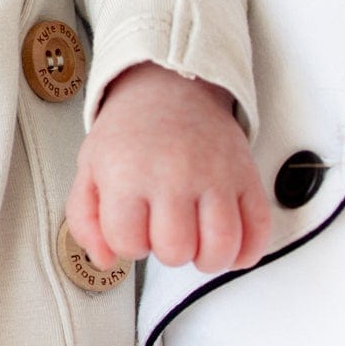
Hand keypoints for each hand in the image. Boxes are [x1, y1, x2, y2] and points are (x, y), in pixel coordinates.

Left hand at [66, 62, 269, 273]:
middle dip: (167, 251)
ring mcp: (215, 175)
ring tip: (197, 244)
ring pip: (221, 247)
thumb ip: (85, 220)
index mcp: (129, 174)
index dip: (129, 244)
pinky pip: (258, 228)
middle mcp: (174, 175)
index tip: (133, 226)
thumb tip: (103, 259)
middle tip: (164, 231)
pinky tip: (232, 246)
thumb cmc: (132, 131)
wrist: (172, 86)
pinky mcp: (246, 174)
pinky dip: (248, 249)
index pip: (129, 243)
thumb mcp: (90, 168)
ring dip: (207, 258)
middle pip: (176, 251)